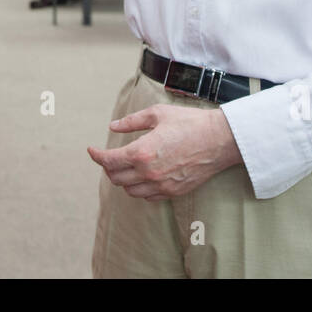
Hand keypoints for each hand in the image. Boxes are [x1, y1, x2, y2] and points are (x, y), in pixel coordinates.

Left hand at [87, 105, 241, 199]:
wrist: (220, 139)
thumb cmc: (190, 123)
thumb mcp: (158, 114)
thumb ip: (132, 121)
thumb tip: (113, 126)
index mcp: (142, 152)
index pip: (109, 161)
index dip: (96, 156)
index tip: (91, 150)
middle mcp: (149, 172)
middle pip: (116, 178)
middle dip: (108, 167)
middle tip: (110, 156)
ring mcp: (161, 185)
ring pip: (130, 191)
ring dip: (123, 179)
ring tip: (126, 166)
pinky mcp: (173, 192)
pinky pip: (147, 196)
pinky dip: (139, 188)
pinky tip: (142, 176)